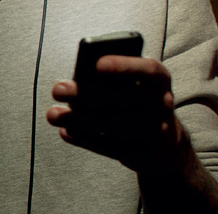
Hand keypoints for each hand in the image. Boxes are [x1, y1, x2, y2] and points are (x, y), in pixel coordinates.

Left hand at [47, 55, 180, 172]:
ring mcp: (157, 131)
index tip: (96, 64)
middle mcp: (163, 104)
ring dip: (79, 119)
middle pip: (124, 98)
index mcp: (160, 79)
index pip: (147, 69)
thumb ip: (111, 76)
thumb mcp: (132, 82)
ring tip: (53, 114)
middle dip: (87, 93)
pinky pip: (111, 147)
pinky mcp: (143, 155)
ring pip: (114, 125)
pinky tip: (65, 131)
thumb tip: (76, 79)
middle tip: (57, 89)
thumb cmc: (137, 98)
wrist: (165, 142)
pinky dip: (85, 139)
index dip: (123, 66)